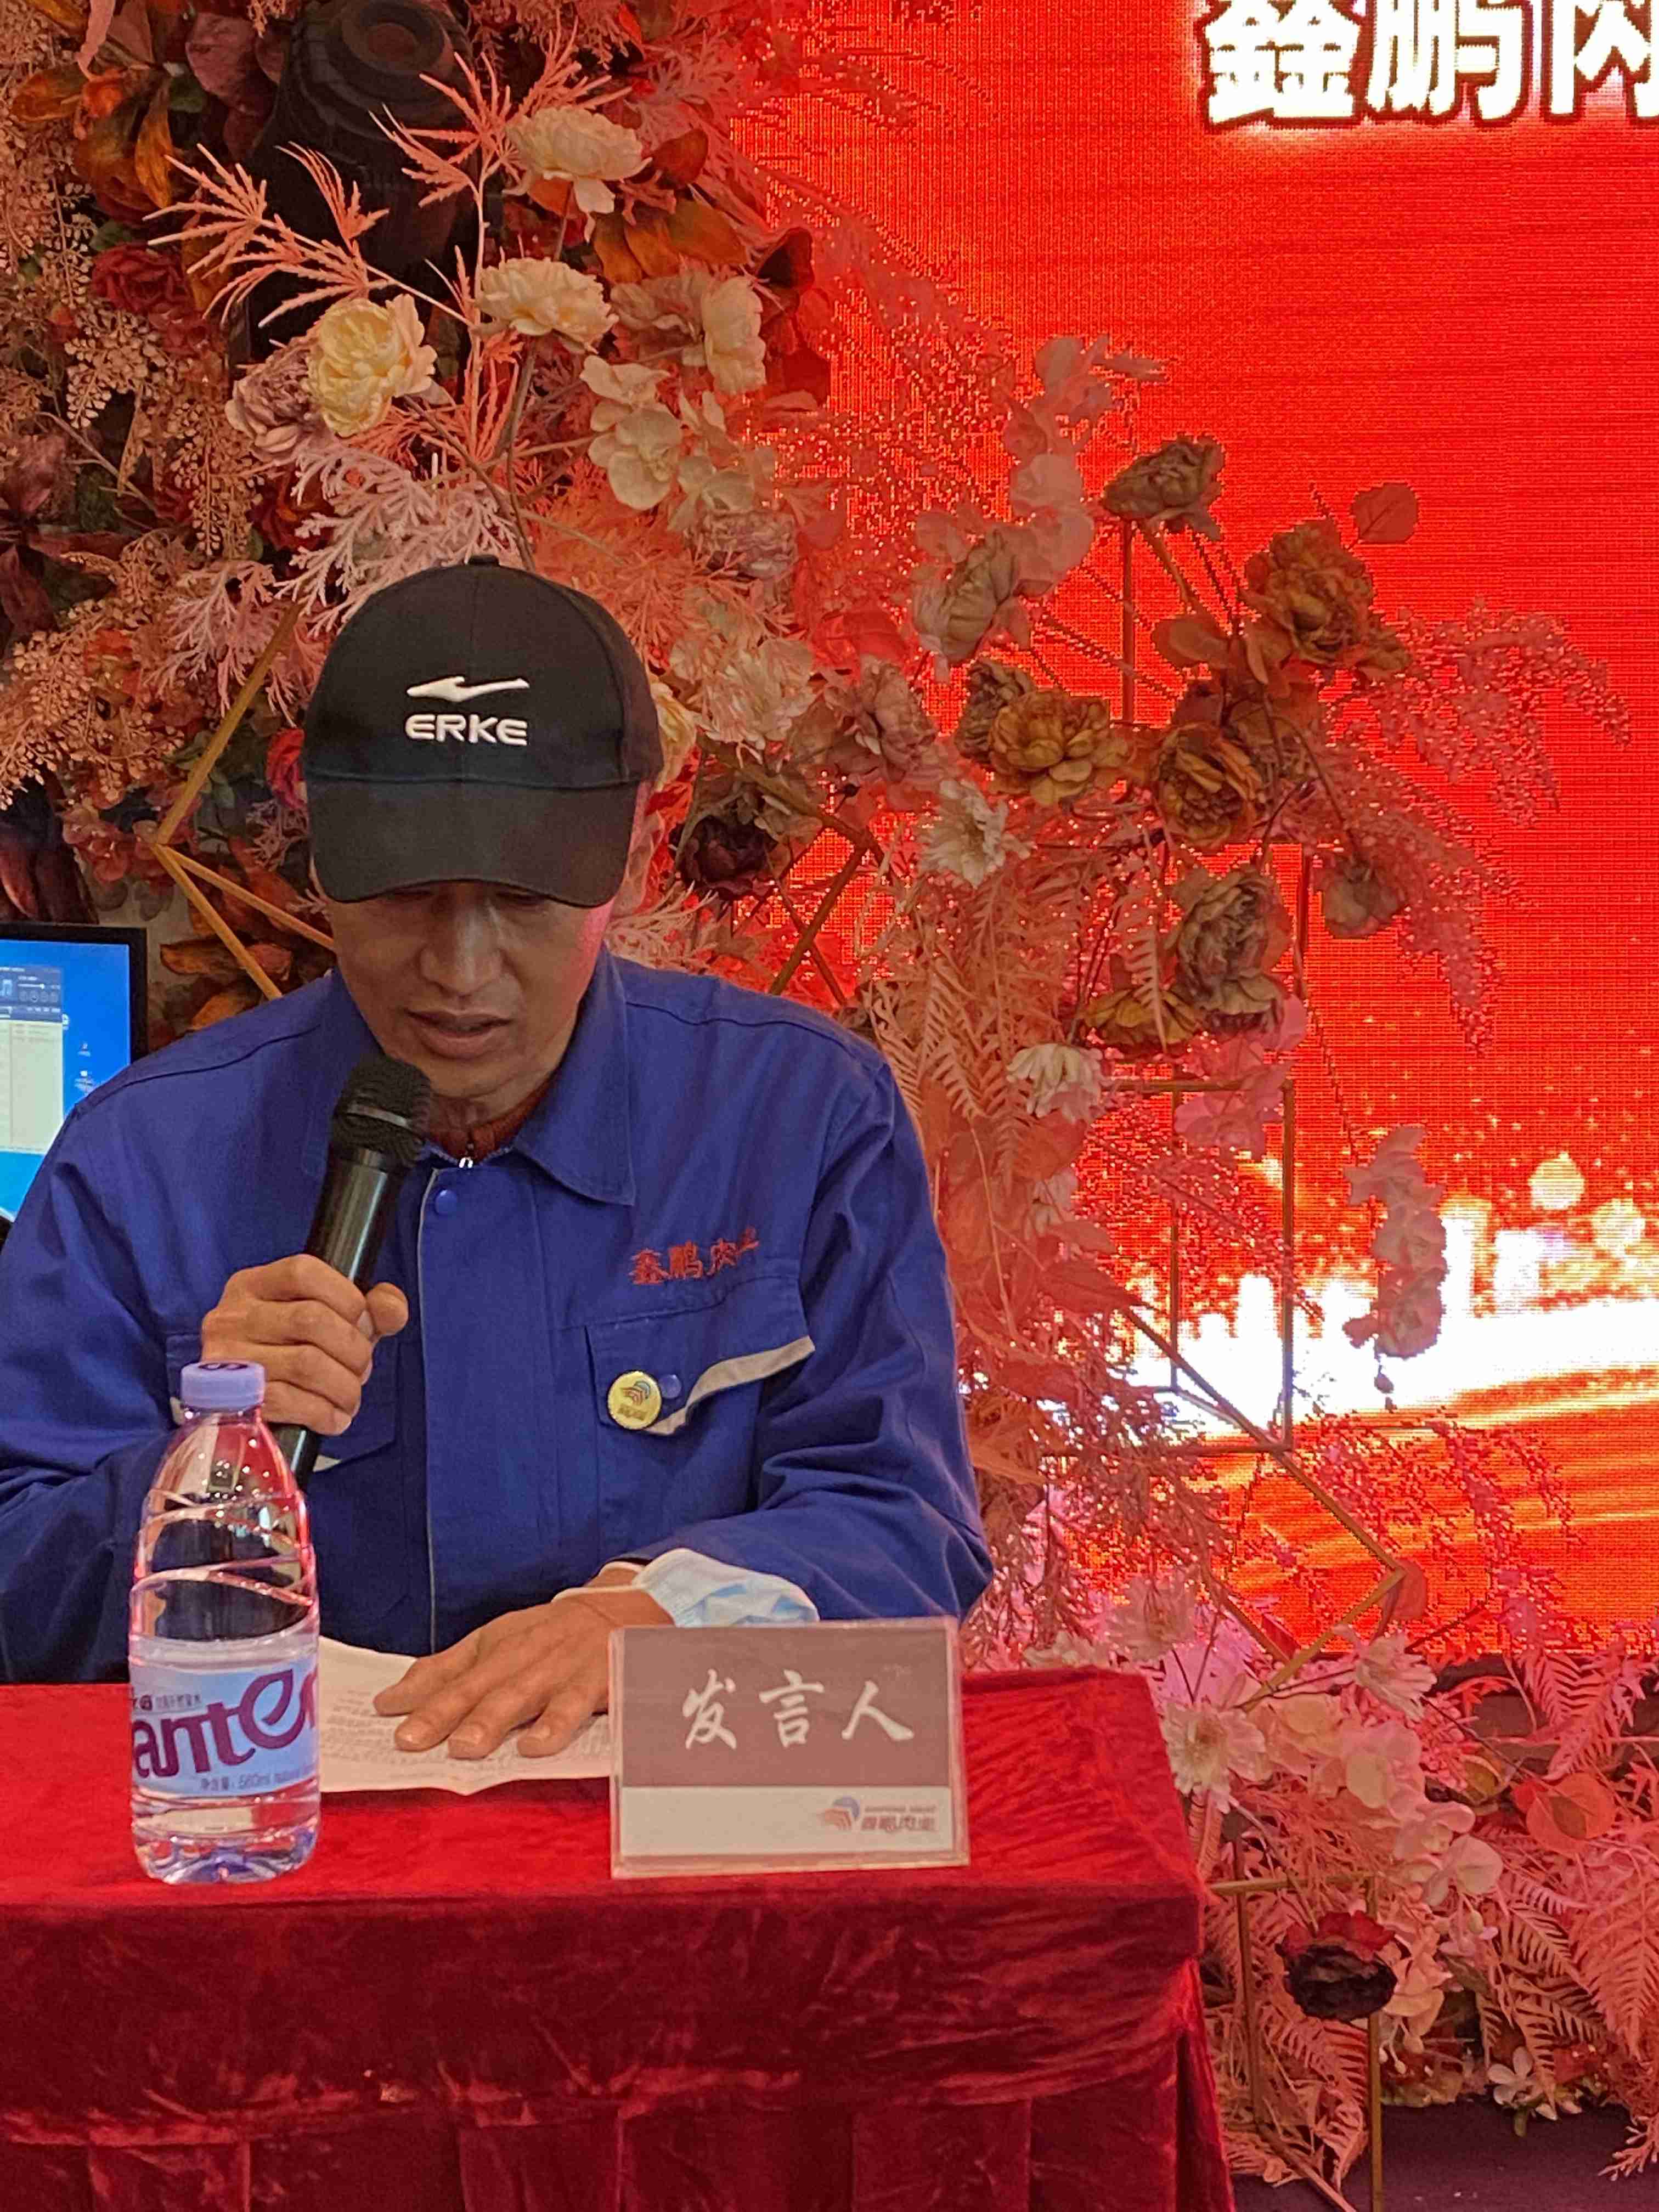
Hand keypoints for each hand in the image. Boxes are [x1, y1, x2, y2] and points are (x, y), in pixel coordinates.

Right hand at [200, 1255, 407, 1434]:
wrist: (246, 1413)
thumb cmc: (294, 1359)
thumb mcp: (332, 1324)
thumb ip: (370, 1309)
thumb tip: (390, 1308)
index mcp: (254, 1285)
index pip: (302, 1272)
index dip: (346, 1298)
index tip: (363, 1324)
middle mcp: (232, 1316)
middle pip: (311, 1319)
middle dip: (354, 1349)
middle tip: (362, 1369)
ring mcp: (226, 1358)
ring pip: (305, 1363)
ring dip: (344, 1386)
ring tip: (350, 1396)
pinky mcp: (228, 1400)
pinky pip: (287, 1401)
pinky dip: (324, 1413)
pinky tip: (334, 1418)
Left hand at [373, 1578, 669, 1758]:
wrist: (627, 1606)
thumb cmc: (553, 1633)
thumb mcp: (501, 1638)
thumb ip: (450, 1668)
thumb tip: (395, 1697)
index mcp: (498, 1642)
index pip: (454, 1669)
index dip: (419, 1692)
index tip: (382, 1712)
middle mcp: (526, 1652)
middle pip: (480, 1684)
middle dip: (444, 1712)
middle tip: (410, 1740)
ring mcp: (561, 1666)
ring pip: (522, 1694)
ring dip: (491, 1720)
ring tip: (463, 1748)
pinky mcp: (598, 1679)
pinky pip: (575, 1705)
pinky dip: (554, 1726)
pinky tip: (533, 1748)